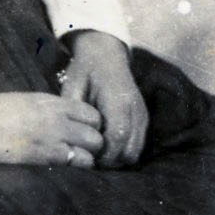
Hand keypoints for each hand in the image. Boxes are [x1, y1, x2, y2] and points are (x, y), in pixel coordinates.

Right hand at [0, 91, 103, 166]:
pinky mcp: (45, 154)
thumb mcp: (21, 105)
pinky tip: (66, 169)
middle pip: (96, 131)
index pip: (90, 112)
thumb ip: (42, 114)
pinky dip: (77, 167)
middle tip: (83, 153)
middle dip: (94, 144)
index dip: (92, 127)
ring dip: (88, 158)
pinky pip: (76, 162)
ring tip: (76, 164)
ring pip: (93, 147)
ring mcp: (53, 134)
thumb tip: (53, 127)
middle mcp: (56, 116)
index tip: (84, 137)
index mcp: (49, 102)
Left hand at [61, 30, 147, 167]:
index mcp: (118, 100)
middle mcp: (135, 110)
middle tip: (90, 158)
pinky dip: (124, 150)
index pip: (117, 137)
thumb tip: (70, 136)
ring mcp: (142, 115)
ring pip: (136, 152)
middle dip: (110, 161)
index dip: (103, 153)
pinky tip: (108, 145)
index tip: (87, 156)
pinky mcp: (143, 118)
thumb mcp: (73, 84)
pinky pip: (138, 145)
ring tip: (98, 153)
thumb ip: (73, 110)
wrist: (106, 54)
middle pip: (129, 151)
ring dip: (118, 158)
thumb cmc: (86, 69)